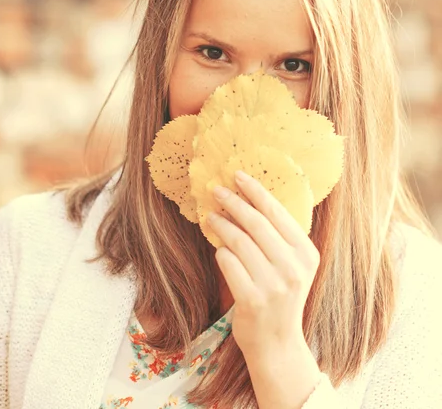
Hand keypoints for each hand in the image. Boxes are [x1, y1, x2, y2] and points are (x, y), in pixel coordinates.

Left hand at [207, 169, 319, 359]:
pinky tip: (219, 248)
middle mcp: (293, 268)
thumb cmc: (281, 296)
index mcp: (306, 253)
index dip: (255, 190)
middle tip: (216, 190)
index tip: (237, 175)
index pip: (277, 212)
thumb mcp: (291, 265)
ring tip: (211, 216)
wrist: (276, 342)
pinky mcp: (252, 300)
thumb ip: (278, 236)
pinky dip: (221, 252)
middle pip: (256, 222)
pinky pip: (228, 263)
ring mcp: (273, 285)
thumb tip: (249, 197)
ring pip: (238, 241)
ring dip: (221, 224)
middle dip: (233, 202)